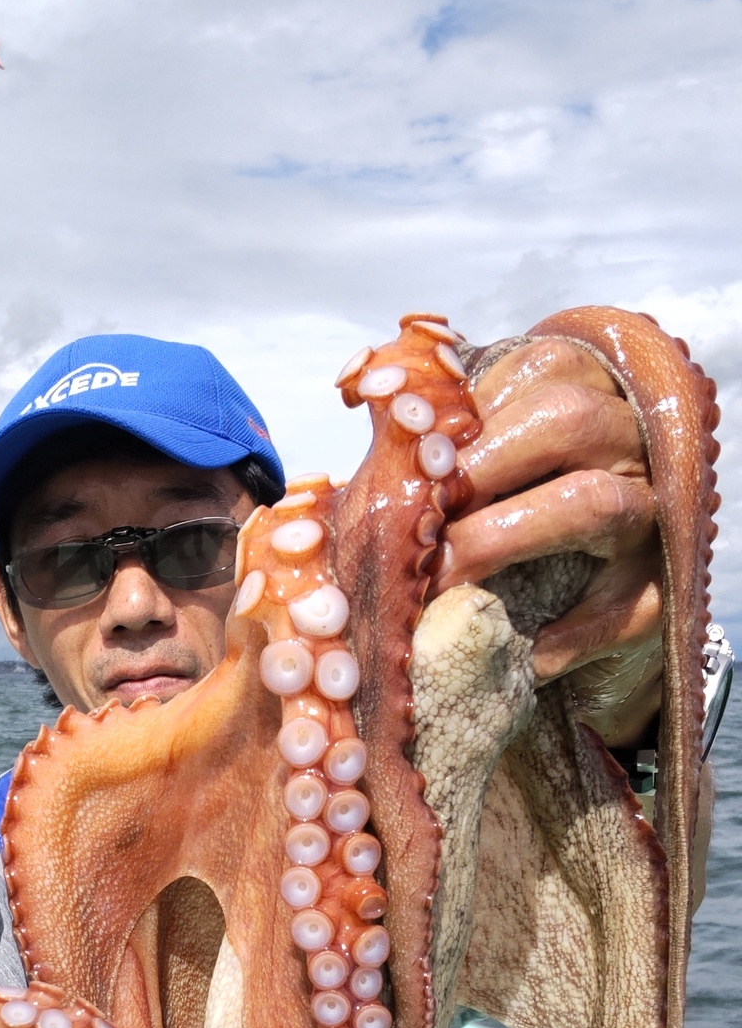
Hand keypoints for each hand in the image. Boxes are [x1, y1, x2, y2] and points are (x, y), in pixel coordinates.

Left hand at [431, 336, 662, 745]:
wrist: (598, 588)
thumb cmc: (522, 504)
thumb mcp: (494, 451)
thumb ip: (443, 434)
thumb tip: (364, 408)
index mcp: (585, 387)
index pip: (530, 373)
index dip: (461, 419)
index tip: (407, 468)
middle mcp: (631, 438)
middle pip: (565, 420)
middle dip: (477, 475)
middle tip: (414, 529)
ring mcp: (656, 510)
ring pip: (597, 502)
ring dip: (506, 541)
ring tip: (443, 585)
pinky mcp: (664, 586)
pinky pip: (624, 606)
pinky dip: (568, 635)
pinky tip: (520, 654)